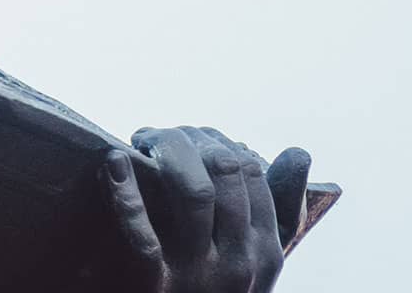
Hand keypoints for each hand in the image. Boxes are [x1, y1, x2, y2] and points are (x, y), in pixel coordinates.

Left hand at [102, 126, 311, 292]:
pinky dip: (124, 192)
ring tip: (142, 141)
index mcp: (268, 250)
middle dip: (190, 138)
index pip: (252, 171)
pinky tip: (113, 162)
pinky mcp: (155, 285)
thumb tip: (298, 152)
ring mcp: (199, 274)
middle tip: (160, 135)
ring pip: (193, 191)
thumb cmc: (215, 291)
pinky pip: (141, 233)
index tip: (190, 136)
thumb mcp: (254, 259)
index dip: (218, 141)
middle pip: (225, 172)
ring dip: (165, 150)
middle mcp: (241, 262)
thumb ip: (278, 207)